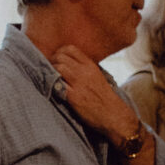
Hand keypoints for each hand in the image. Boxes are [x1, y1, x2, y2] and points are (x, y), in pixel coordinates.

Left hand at [52, 45, 145, 160]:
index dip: (59, 52)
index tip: (57, 59)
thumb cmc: (105, 99)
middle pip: (60, 56)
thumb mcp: (98, 77)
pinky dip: (52, 84)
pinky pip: (57, 84)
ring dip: (50, 71)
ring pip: (57, 67)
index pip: (70, 49)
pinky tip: (54, 88)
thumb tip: (70, 65)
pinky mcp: (73, 97)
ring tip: (51, 78)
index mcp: (90, 66)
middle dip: (52, 61)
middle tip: (50, 69)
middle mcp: (84, 72)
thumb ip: (85, 69)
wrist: (114, 116)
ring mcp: (78, 84)